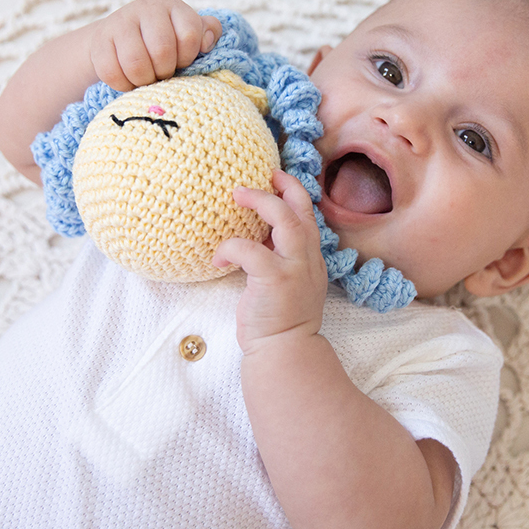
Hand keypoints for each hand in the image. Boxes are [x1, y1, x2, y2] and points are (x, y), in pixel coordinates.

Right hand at [88, 0, 221, 91]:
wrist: (119, 39)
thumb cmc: (164, 42)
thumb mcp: (187, 34)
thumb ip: (206, 34)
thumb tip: (207, 42)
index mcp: (173, 7)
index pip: (190, 35)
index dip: (187, 58)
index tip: (181, 62)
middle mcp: (146, 8)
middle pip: (162, 51)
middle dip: (165, 72)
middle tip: (162, 74)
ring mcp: (119, 22)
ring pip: (136, 64)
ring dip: (144, 80)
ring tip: (147, 78)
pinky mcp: (99, 41)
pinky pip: (112, 73)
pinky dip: (123, 85)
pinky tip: (129, 80)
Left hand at [213, 170, 329, 351]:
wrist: (285, 351)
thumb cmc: (280, 321)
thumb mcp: (287, 283)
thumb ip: (279, 258)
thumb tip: (256, 236)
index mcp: (310, 258)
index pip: (308, 215)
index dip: (293, 192)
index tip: (275, 177)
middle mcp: (307, 259)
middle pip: (300, 208)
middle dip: (280, 187)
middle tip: (257, 177)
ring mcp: (294, 268)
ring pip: (284, 219)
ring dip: (260, 202)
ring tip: (237, 195)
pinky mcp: (275, 280)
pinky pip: (250, 250)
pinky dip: (231, 246)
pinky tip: (218, 257)